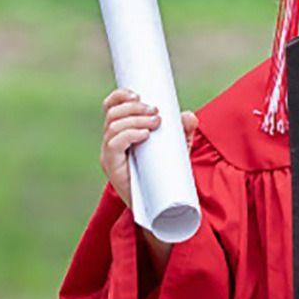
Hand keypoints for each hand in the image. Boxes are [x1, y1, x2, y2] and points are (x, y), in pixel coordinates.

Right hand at [100, 87, 198, 208]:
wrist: (162, 204)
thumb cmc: (166, 172)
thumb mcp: (177, 147)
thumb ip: (184, 130)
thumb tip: (188, 116)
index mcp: (121, 131)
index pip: (111, 107)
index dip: (120, 96)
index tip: (138, 93)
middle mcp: (111, 141)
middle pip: (112, 113)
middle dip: (134, 107)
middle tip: (156, 112)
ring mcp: (109, 155)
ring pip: (113, 126)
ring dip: (136, 119)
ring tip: (156, 123)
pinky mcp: (112, 168)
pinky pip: (113, 145)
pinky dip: (129, 134)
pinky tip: (145, 135)